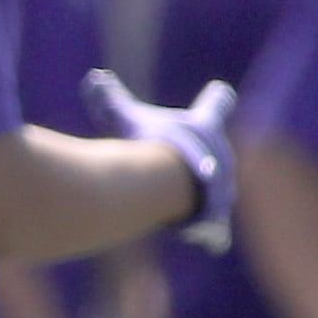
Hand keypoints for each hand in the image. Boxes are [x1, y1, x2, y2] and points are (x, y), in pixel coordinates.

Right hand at [79, 69, 238, 252]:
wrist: (163, 183)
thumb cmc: (146, 145)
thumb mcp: (123, 117)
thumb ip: (110, 100)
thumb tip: (94, 79)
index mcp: (206, 126)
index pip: (218, 104)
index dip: (217, 100)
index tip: (221, 94)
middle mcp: (222, 155)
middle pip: (215, 155)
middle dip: (196, 162)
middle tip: (173, 168)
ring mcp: (223, 189)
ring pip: (216, 192)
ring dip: (198, 197)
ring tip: (175, 204)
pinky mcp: (217, 218)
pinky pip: (216, 229)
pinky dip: (207, 233)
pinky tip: (199, 239)